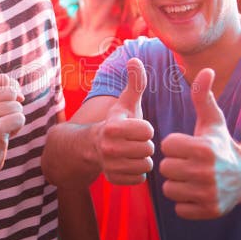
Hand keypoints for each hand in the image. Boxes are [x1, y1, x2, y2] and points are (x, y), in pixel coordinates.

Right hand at [0, 74, 24, 184]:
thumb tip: (20, 94)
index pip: (3, 79)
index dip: (11, 91)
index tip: (0, 107)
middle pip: (11, 91)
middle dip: (12, 106)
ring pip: (17, 106)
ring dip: (13, 119)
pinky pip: (20, 118)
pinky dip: (17, 128)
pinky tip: (2, 137)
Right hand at [99, 58, 154, 184]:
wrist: (92, 146)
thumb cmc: (117, 122)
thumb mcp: (126, 102)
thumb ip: (135, 82)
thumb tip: (135, 59)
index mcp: (112, 126)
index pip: (147, 131)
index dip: (145, 128)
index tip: (136, 127)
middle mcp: (107, 147)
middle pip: (148, 149)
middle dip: (145, 145)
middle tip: (134, 142)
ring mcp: (108, 166)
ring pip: (145, 166)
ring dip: (142, 159)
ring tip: (132, 152)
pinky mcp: (112, 180)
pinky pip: (139, 179)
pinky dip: (137, 173)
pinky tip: (128, 164)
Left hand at [159, 68, 240, 218]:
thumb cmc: (221, 144)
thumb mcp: (213, 120)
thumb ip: (203, 96)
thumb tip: (206, 69)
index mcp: (204, 148)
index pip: (167, 146)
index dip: (174, 145)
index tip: (187, 146)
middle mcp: (206, 172)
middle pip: (166, 168)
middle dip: (174, 164)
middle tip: (188, 163)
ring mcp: (209, 193)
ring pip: (170, 189)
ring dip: (177, 184)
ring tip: (191, 177)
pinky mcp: (210, 211)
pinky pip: (179, 208)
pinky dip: (185, 202)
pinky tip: (197, 192)